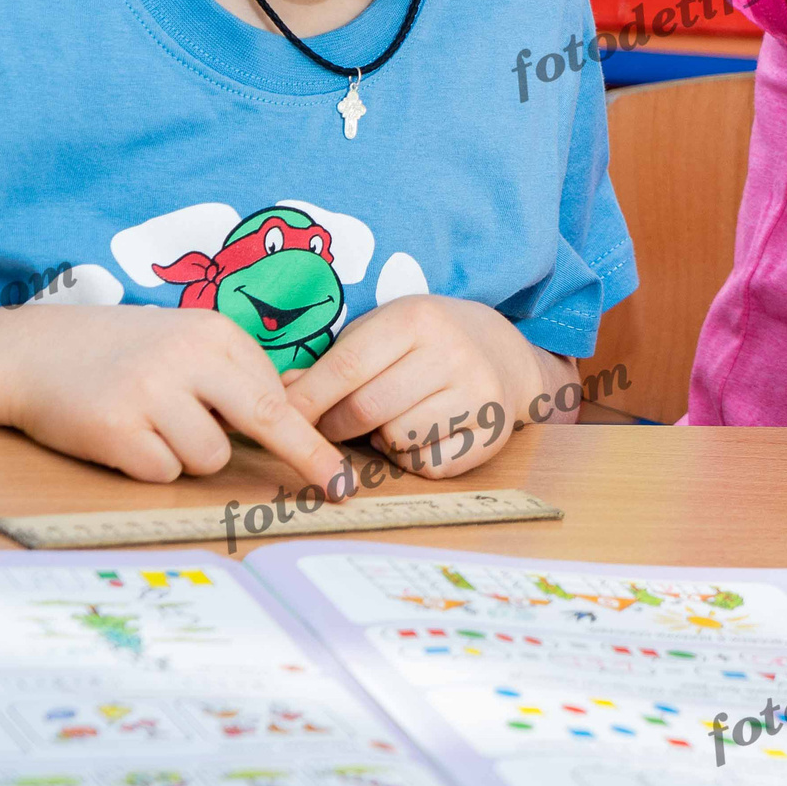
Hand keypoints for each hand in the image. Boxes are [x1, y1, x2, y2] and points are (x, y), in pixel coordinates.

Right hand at [0, 306, 349, 493]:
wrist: (30, 352)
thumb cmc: (119, 352)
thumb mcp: (183, 341)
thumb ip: (235, 373)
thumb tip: (300, 407)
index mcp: (214, 332)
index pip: (277, 392)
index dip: (306, 435)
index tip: (338, 471)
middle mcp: (188, 356)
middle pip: (267, 418)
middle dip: (305, 457)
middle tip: (337, 489)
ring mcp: (151, 391)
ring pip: (210, 458)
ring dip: (188, 456)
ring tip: (151, 425)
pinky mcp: (116, 428)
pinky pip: (162, 472)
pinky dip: (148, 466)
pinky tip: (123, 437)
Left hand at [281, 295, 559, 479]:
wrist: (505, 352)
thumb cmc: (426, 342)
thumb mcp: (382, 331)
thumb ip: (333, 362)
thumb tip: (281, 396)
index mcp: (417, 319)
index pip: (346, 367)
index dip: (308, 399)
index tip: (281, 419)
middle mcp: (452, 353)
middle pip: (366, 409)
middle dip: (335, 426)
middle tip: (332, 425)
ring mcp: (478, 394)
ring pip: (397, 441)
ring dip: (381, 441)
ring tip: (391, 420)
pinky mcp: (493, 434)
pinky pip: (429, 466)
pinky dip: (413, 459)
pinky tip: (421, 435)